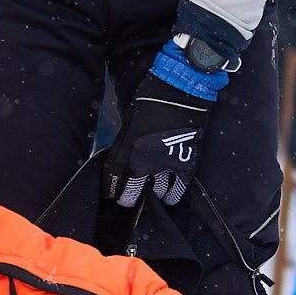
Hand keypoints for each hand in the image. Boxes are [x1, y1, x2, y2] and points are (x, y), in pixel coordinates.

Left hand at [107, 73, 208, 207]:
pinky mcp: (186, 161)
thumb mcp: (130, 121)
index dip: (110, 186)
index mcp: (130, 148)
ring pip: (158, 189)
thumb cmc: (152, 100)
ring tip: (153, 197)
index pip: (114, 174)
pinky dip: (175, 193)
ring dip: (154, 195)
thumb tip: (121, 156)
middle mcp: (147, 160)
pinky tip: (171, 198)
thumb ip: (125, 142)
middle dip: (129, 197)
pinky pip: (181, 185)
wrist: (180, 91)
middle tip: (127, 203)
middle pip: (134, 187)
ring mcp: (167, 163)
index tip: (110, 193)